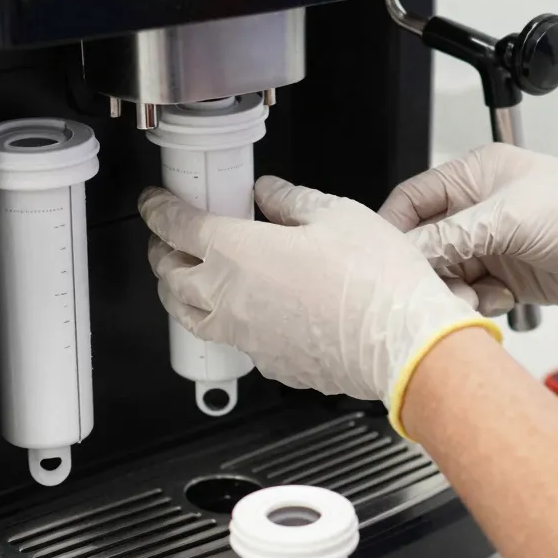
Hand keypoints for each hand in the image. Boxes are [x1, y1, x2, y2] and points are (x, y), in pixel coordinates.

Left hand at [139, 176, 499, 433]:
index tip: (154, 203)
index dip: (158, 210)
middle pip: (168, 277)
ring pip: (189, 317)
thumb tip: (269, 193)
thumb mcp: (335, 214)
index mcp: (236, 252)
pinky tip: (243, 311)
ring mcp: (246, 337)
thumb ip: (290, 200)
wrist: (402, 342)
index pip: (175, 226)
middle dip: (160, 253)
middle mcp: (229, 299)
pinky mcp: (269, 363)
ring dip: (180, 294)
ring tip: (189, 280)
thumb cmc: (375, 281)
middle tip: (167, 240)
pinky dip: (223, 322)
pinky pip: (230, 340)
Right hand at [379, 144, 557, 317]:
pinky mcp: (513, 276)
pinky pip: (474, 293)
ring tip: (474, 296)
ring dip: (454, 290)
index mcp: (476, 175)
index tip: (386, 263)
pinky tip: (500, 300)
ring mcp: (498, 243)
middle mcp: (482, 208)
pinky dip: (478, 303)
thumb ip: (451, 237)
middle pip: (427, 242)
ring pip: (449, 273)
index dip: (395, 231)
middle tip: (436, 288)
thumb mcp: (510, 220)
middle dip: (428, 269)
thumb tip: (406, 254)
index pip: (412, 201)